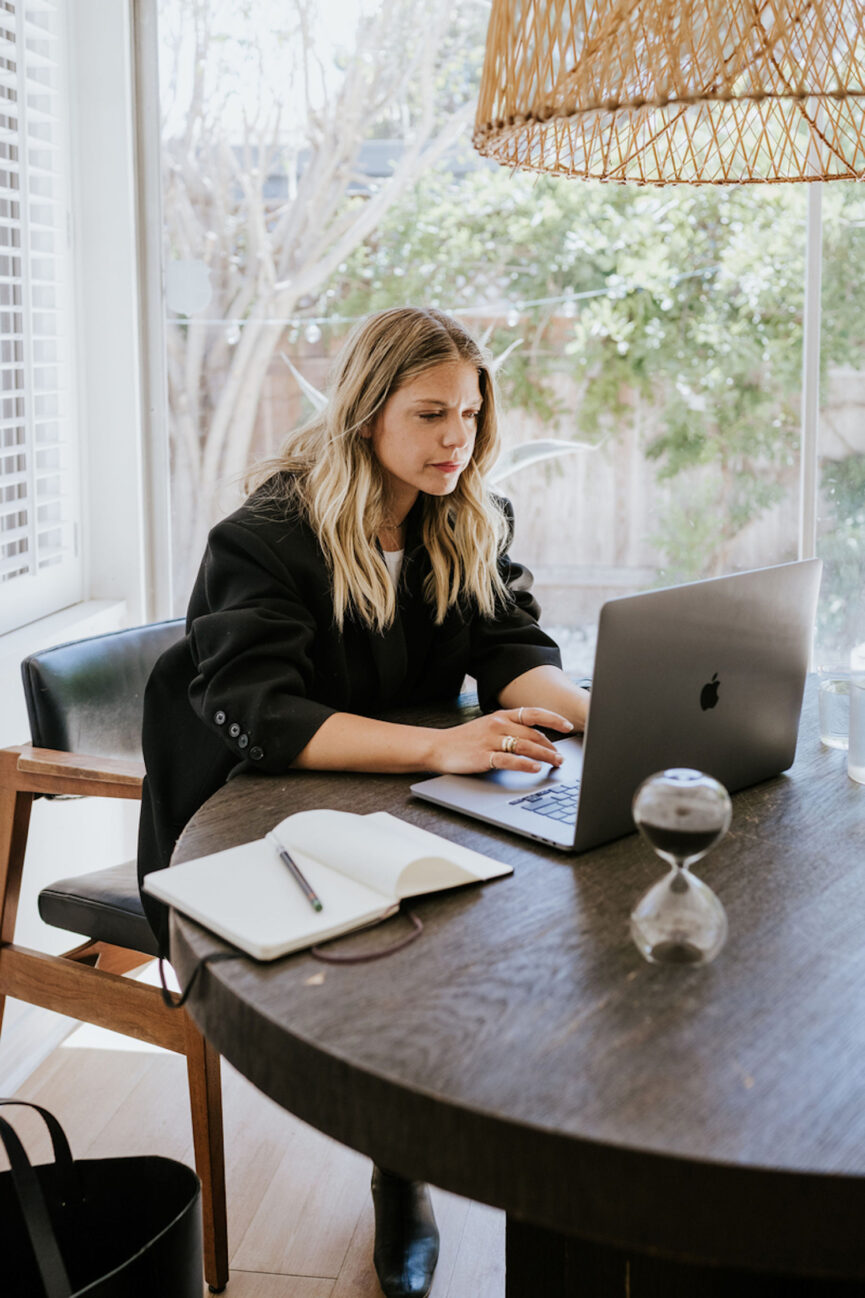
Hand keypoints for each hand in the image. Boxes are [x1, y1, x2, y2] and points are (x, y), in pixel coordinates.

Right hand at [427, 707, 572, 774]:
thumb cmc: (464, 739)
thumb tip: (535, 740)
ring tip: (556, 763)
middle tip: (562, 757)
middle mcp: (498, 725)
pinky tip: (535, 768)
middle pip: (533, 733)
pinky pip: (509, 760)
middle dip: (552, 746)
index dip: (553, 719)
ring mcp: (490, 740)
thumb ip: (509, 729)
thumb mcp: (488, 727)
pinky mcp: (483, 756)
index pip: (533, 713)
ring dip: (544, 755)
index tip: (568, 726)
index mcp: (500, 716)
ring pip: (525, 746)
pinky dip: (525, 764)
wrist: (437, 746)